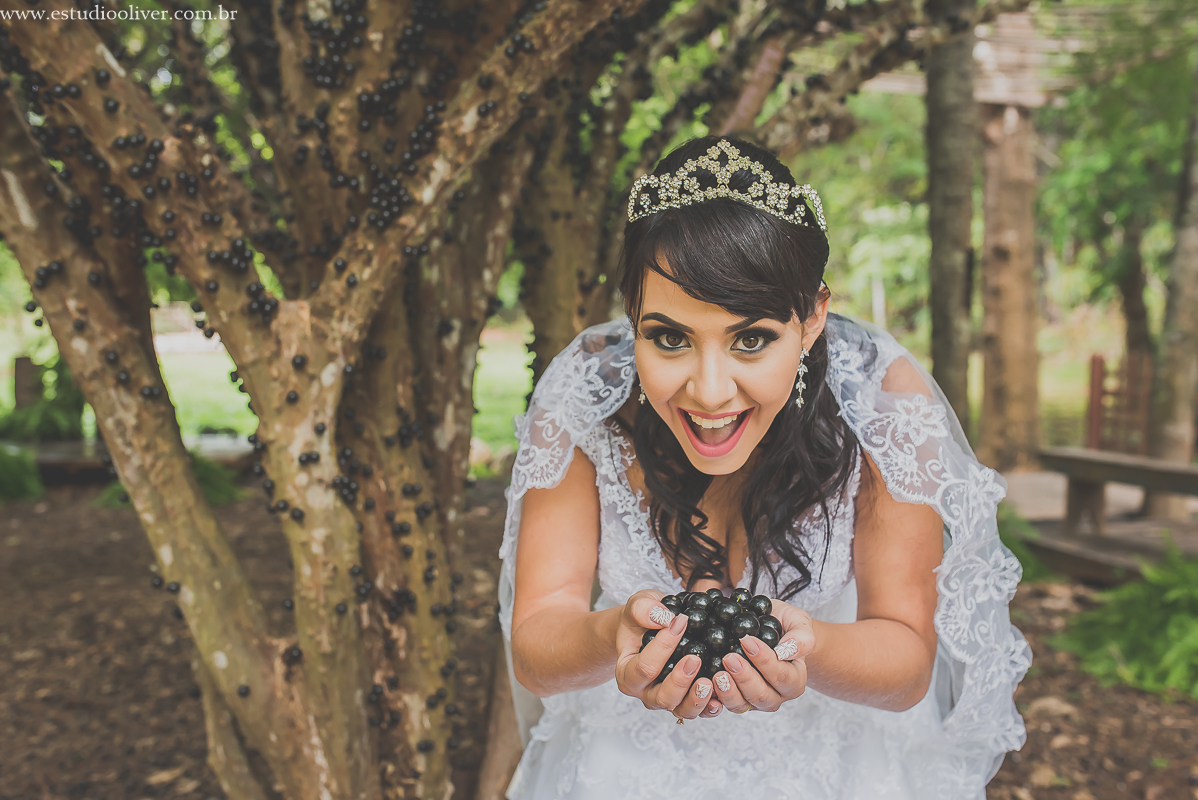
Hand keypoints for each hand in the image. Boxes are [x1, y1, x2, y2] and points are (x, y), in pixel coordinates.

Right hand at [613, 590, 718, 720]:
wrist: (649, 628)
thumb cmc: (642, 618)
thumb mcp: (638, 605)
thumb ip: (643, 609)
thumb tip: (662, 616)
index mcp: (627, 673)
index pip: (644, 667)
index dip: (663, 647)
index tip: (681, 621)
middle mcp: (645, 692)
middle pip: (662, 698)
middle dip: (680, 681)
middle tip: (695, 659)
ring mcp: (668, 699)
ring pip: (681, 710)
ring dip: (697, 698)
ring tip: (710, 681)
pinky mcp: (687, 701)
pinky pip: (700, 711)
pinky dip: (712, 705)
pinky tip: (722, 693)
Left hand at [711, 597, 815, 713]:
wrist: (768, 630)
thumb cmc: (784, 625)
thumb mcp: (798, 623)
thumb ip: (801, 637)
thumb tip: (788, 650)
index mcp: (794, 680)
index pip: (781, 676)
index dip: (764, 660)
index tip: (747, 641)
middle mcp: (776, 695)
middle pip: (761, 695)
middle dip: (744, 677)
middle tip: (729, 658)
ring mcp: (754, 700)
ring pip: (742, 704)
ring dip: (729, 691)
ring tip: (718, 673)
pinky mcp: (736, 699)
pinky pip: (725, 704)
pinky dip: (715, 697)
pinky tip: (706, 685)